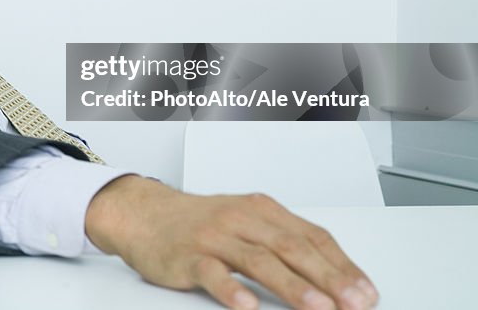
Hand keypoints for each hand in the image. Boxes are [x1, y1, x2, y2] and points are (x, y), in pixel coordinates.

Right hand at [84, 175, 379, 309]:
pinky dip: (231, 290)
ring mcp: (213, 237)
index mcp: (261, 210)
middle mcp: (240, 219)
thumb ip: (281, 243)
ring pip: (258, 260)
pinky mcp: (187, 257)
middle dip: (328, 277)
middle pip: (291, 247)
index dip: (342, 265)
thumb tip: (333, 277)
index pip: (311, 236)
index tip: (366, 292)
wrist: (143, 214)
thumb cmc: (199, 223)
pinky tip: (247, 305)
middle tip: (355, 302)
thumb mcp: (244, 222)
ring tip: (318, 308)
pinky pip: (212, 273)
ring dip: (292, 286)